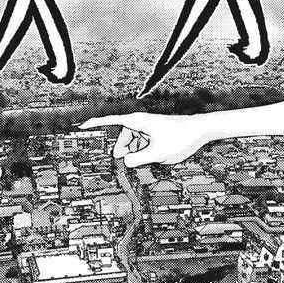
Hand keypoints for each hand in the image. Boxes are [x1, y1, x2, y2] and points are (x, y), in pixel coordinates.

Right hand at [82, 112, 209, 167]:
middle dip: (123, 149)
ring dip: (136, 152)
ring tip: (149, 158)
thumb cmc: (181, 137)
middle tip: (123, 161)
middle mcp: (141, 122)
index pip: (111, 121)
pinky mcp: (155, 133)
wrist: (200, 130)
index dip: (96, 124)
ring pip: (133, 142)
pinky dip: (144, 151)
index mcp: (138, 122)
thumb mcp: (158, 153)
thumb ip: (139, 159)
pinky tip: (155, 156)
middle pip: (122, 137)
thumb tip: (125, 161)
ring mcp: (148, 127)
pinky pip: (142, 143)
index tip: (83, 126)